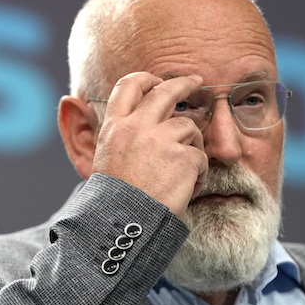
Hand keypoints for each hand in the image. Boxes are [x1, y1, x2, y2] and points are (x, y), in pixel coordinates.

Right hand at [91, 72, 208, 216]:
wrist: (123, 225)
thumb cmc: (113, 200)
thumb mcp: (103, 160)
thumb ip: (118, 136)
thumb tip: (118, 115)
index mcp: (115, 127)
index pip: (129, 85)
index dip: (146, 79)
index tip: (158, 81)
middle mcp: (137, 127)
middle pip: (166, 91)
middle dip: (184, 83)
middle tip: (196, 82)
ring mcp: (161, 140)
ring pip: (189, 127)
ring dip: (192, 146)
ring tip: (182, 172)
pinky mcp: (183, 157)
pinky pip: (201, 156)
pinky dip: (198, 173)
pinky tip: (186, 189)